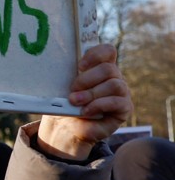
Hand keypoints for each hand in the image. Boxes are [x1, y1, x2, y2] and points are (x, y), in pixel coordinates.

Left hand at [37, 43, 131, 160]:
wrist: (66, 127)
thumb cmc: (64, 104)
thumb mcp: (62, 86)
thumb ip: (66, 74)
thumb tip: (55, 63)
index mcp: (100, 68)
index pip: (107, 51)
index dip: (95, 54)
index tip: (79, 66)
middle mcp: (114, 78)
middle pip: (109, 68)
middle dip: (87, 79)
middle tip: (72, 90)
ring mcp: (121, 93)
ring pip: (114, 84)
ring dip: (91, 93)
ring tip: (75, 102)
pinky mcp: (124, 108)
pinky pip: (117, 102)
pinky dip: (98, 105)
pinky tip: (85, 111)